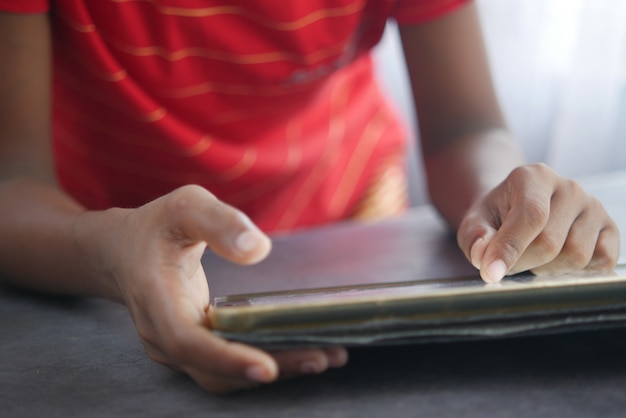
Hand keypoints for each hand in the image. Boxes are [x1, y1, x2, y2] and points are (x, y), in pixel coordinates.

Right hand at [100, 185, 346, 392]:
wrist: (122, 252)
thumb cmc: (157, 226)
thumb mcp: (185, 206)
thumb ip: (218, 222)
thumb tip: (259, 249)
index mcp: (156, 298)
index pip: (186, 342)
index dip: (226, 358)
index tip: (268, 367)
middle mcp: (163, 335)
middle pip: (214, 370)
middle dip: (270, 368)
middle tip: (322, 357)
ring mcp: (176, 347)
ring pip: (224, 375)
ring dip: (274, 369)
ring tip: (324, 356)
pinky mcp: (194, 347)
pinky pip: (227, 364)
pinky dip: (263, 360)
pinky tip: (300, 347)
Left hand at [457, 164, 619, 282]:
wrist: (517, 207)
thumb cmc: (495, 216)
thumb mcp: (475, 222)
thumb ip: (475, 237)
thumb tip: (484, 257)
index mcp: (534, 176)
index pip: (530, 216)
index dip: (510, 248)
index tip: (491, 273)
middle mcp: (570, 187)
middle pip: (550, 243)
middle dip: (522, 263)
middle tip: (508, 262)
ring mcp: (594, 207)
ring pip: (576, 257)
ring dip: (547, 270)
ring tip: (532, 256)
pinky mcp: (610, 228)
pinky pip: (601, 262)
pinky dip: (576, 272)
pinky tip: (556, 261)